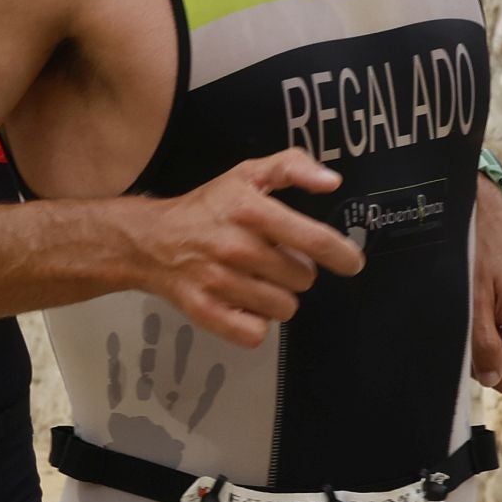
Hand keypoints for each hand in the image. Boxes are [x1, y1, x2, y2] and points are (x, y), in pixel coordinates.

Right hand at [142, 149, 363, 348]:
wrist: (151, 240)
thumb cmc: (207, 208)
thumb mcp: (246, 174)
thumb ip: (292, 167)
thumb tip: (331, 181)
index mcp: (250, 210)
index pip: (314, 240)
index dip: (342, 255)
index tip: (351, 262)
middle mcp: (236, 247)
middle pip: (303, 279)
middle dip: (296, 271)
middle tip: (274, 260)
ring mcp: (220, 282)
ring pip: (284, 308)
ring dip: (277, 297)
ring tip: (257, 280)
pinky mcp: (206, 312)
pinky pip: (256, 333)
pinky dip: (256, 323)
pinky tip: (245, 304)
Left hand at [471, 178, 501, 391]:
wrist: (487, 211)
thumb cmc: (476, 249)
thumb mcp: (471, 300)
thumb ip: (482, 344)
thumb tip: (492, 380)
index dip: (480, 364)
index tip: (469, 331)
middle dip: (485, 346)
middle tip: (474, 308)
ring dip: (490, 331)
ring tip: (483, 296)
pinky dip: (497, 319)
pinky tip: (491, 292)